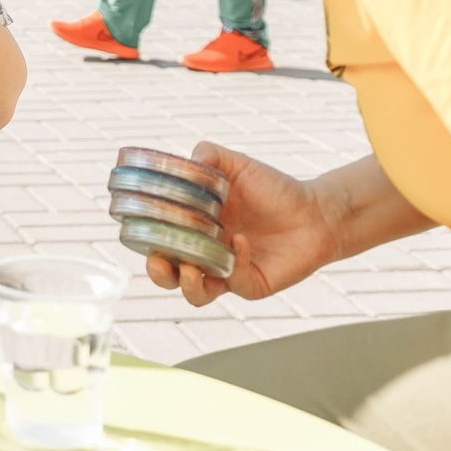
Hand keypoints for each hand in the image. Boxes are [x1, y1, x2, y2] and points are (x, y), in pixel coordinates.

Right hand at [142, 141, 342, 305]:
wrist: (315, 211)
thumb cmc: (274, 189)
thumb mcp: (238, 166)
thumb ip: (210, 156)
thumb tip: (187, 159)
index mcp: (196, 227)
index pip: (160, 239)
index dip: (144, 239)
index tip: (135, 228)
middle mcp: (207, 254)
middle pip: (170, 276)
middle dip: (158, 273)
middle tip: (157, 259)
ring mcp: (227, 272)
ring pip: (196, 294)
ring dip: (186, 284)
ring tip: (189, 268)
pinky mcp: (250, 285)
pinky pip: (233, 281)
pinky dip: (233, 261)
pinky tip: (240, 239)